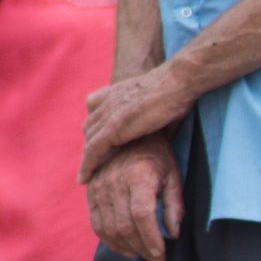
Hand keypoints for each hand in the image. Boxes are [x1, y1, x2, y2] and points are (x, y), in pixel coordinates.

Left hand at [80, 63, 194, 181]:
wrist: (177, 82)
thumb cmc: (175, 91)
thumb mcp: (156, 102)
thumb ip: (149, 116)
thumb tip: (161, 132)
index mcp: (113, 93)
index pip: (95, 115)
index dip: (97, 133)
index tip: (99, 148)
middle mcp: (105, 102)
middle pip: (89, 129)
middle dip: (91, 148)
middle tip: (96, 166)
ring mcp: (107, 115)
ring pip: (89, 142)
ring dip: (87, 159)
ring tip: (88, 176)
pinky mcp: (113, 128)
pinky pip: (93, 151)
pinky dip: (87, 165)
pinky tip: (84, 179)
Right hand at [85, 134, 183, 260]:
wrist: (128, 136)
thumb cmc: (157, 159)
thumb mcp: (174, 177)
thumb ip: (175, 206)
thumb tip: (173, 234)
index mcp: (139, 175)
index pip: (142, 215)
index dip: (151, 239)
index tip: (161, 255)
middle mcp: (114, 181)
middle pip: (125, 225)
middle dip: (142, 248)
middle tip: (156, 260)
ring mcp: (98, 186)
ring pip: (109, 228)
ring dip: (127, 247)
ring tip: (143, 255)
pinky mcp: (90, 192)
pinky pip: (96, 223)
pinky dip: (110, 241)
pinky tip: (126, 248)